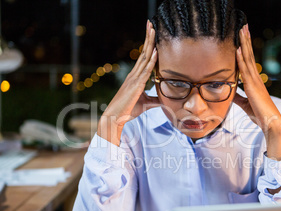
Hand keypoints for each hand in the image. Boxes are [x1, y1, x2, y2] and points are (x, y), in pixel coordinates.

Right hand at [98, 20, 158, 145]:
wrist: (115, 117)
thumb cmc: (128, 110)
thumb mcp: (146, 104)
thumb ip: (155, 100)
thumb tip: (164, 100)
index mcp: (135, 77)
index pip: (144, 57)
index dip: (148, 45)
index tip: (152, 33)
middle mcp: (134, 74)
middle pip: (143, 52)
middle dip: (148, 38)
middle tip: (151, 24)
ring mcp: (134, 79)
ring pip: (144, 58)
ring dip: (150, 44)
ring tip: (153, 30)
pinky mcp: (136, 86)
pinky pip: (145, 71)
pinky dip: (151, 61)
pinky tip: (156, 52)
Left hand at [234, 24, 280, 160]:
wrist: (271, 123)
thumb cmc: (260, 115)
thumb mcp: (245, 104)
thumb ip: (238, 97)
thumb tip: (231, 93)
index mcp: (254, 82)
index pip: (248, 61)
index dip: (245, 49)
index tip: (242, 37)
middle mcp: (256, 78)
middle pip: (249, 55)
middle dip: (246, 41)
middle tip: (243, 26)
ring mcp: (255, 81)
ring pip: (248, 59)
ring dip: (244, 44)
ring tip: (242, 30)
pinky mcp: (253, 87)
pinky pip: (246, 70)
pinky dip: (241, 59)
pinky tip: (238, 49)